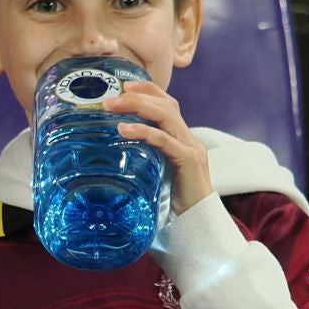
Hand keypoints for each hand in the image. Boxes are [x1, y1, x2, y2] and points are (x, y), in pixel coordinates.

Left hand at [108, 81, 212, 215]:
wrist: (198, 222)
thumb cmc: (173, 202)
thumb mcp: (156, 174)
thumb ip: (144, 159)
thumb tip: (113, 154)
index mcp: (183, 139)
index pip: (169, 105)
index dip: (149, 91)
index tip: (125, 86)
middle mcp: (189, 139)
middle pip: (166, 106)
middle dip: (137, 97)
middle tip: (110, 98)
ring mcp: (191, 148)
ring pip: (166, 117)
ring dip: (137, 107)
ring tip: (113, 106)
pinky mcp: (188, 160)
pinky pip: (164, 140)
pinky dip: (143, 131)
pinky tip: (124, 129)